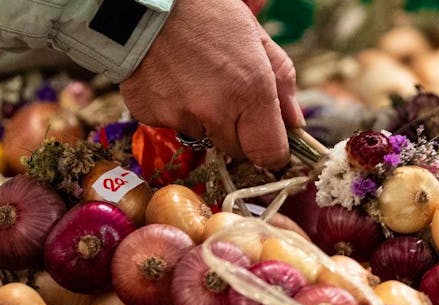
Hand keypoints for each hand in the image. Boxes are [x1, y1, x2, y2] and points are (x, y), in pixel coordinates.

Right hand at [120, 0, 302, 168]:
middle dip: (239, 132)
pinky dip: (175, 109)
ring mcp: (179, 116)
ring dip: (205, 118)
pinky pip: (172, 124)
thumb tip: (295, 124)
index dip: (272, 151)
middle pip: (237, 150)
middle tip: (229, 96)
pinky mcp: (150, 115)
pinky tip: (172, 78)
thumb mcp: (256, 38)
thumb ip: (282, 84)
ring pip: (204, 136)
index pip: (269, 154)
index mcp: (251, 91)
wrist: (144, 0)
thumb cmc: (207, 11)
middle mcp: (215, 111)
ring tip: (196, 78)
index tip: (270, 140)